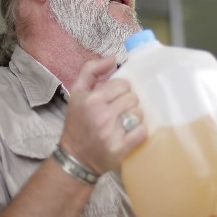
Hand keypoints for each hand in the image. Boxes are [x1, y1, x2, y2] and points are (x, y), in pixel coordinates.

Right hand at [59, 57, 145, 174]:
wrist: (75, 157)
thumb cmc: (77, 122)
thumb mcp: (77, 92)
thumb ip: (91, 70)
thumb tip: (113, 59)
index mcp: (91, 99)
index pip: (123, 84)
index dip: (121, 90)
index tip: (114, 97)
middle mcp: (101, 115)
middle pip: (133, 98)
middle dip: (127, 103)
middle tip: (119, 110)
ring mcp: (111, 133)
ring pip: (139, 114)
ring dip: (134, 117)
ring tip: (124, 122)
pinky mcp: (120, 149)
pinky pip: (141, 132)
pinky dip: (138, 132)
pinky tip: (129, 133)